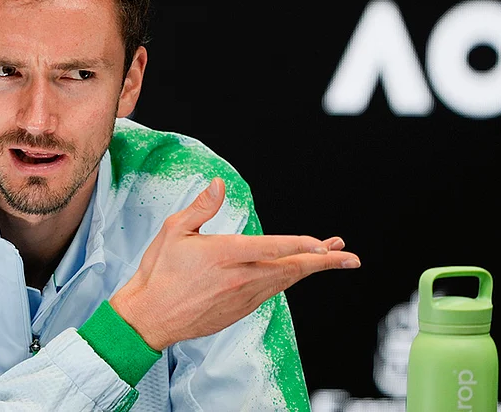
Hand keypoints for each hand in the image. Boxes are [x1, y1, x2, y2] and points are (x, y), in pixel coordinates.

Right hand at [109, 177, 359, 350]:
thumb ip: (202, 206)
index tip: (326, 243)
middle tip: (351, 257)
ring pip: (285, 281)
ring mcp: (242, 297)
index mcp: (226, 255)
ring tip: (333, 259)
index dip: (303, 245)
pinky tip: (295, 271)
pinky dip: (288, 279)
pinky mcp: (240, 309)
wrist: (149, 317)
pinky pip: (272, 292)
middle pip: (292, 269)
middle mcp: (241, 278)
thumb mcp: (174, 230)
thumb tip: (220, 183)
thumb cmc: (159, 271)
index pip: (274, 248)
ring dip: (310, 269)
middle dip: (324, 262)